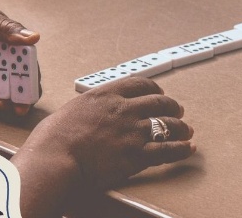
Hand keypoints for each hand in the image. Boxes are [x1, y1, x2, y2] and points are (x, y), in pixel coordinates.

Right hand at [16, 78, 193, 198]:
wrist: (56, 157)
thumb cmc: (53, 138)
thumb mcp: (72, 110)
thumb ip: (89, 109)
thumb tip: (90, 115)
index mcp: (107, 95)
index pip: (139, 84)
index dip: (154, 88)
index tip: (159, 92)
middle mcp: (124, 109)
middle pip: (158, 102)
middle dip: (172, 106)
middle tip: (178, 110)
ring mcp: (133, 132)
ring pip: (167, 125)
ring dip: (180, 127)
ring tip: (187, 130)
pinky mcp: (137, 155)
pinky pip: (167, 150)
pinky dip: (180, 149)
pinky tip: (188, 148)